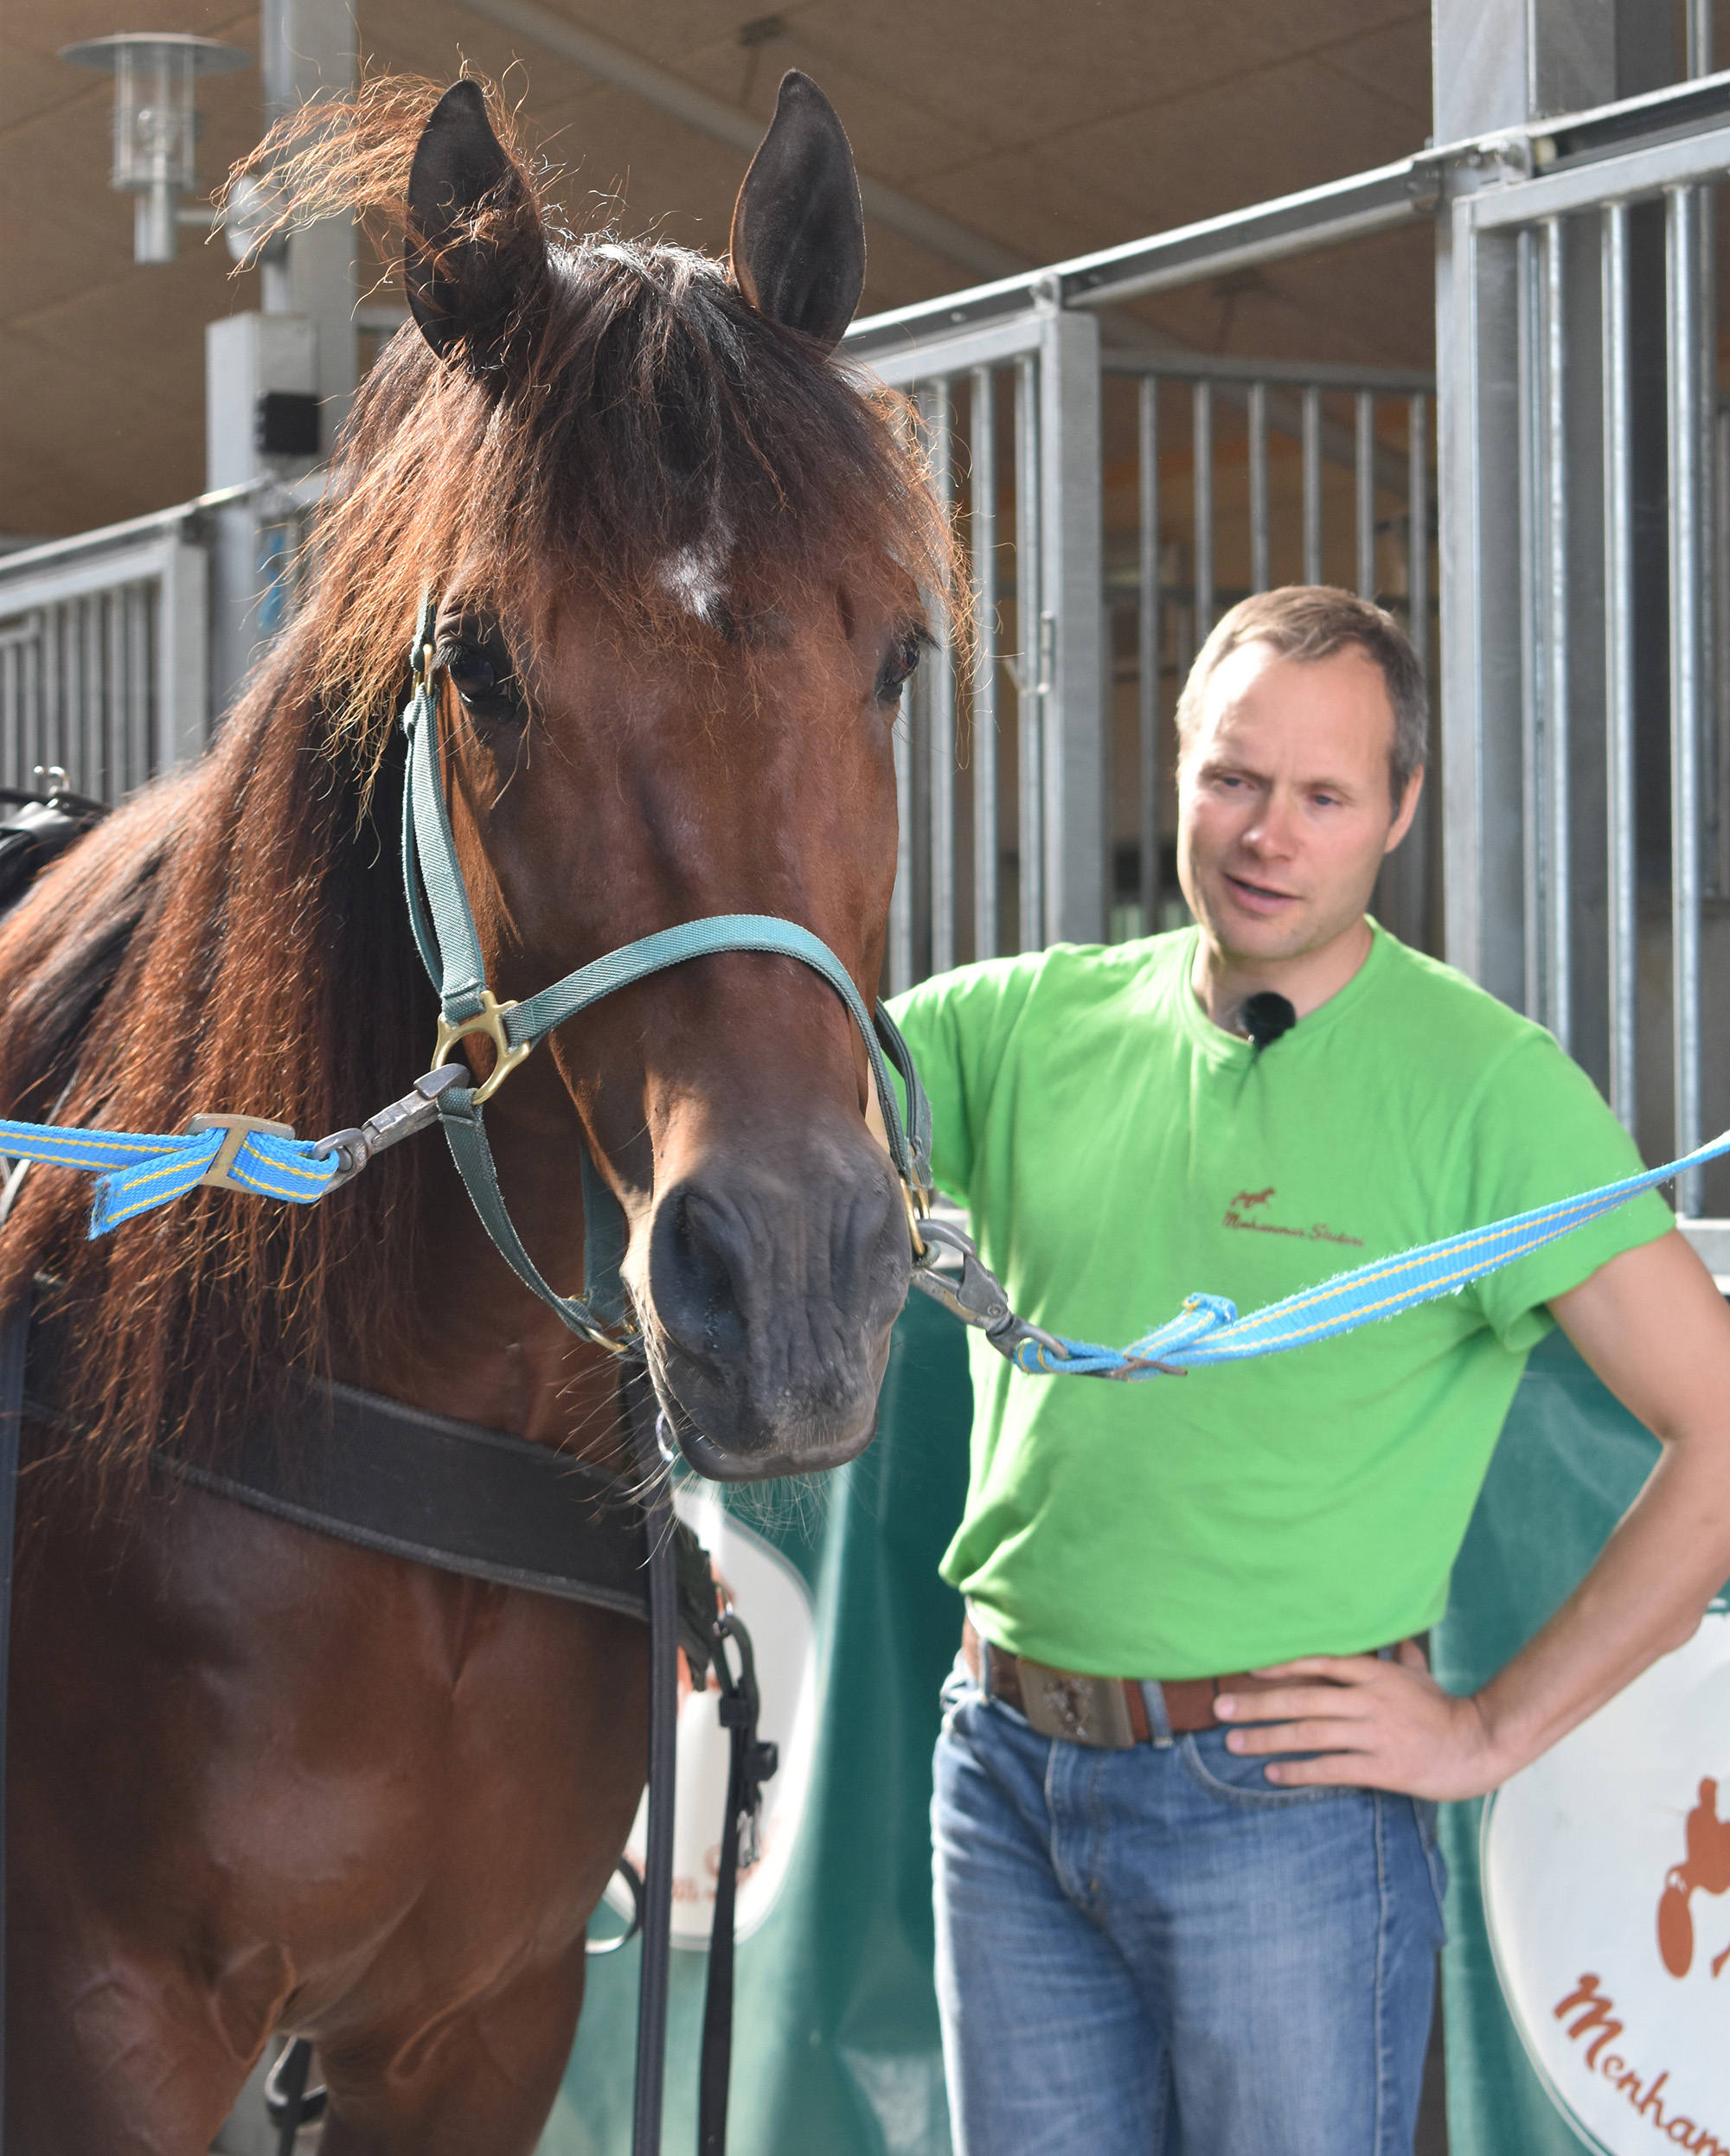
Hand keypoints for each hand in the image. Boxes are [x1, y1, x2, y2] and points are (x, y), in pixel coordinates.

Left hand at [1213, 1641, 1510, 1801]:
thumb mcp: (1418, 1674)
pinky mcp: (1382, 1767)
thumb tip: (1392, 1634)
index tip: (1245, 1669)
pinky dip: (1300, 1771)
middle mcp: (1369, 1701)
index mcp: (1374, 1675)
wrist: (1478, 1746)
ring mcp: (1375, 1734)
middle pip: (1303, 1699)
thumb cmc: (1442, 1709)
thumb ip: (1397, 1654)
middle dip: (1258, 1704)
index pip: (1318, 1663)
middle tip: (1221, 1710)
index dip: (1280, 1665)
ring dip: (1268, 1738)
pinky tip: (1273, 1773)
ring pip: (1311, 1734)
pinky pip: (1332, 1768)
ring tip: (1234, 1743)